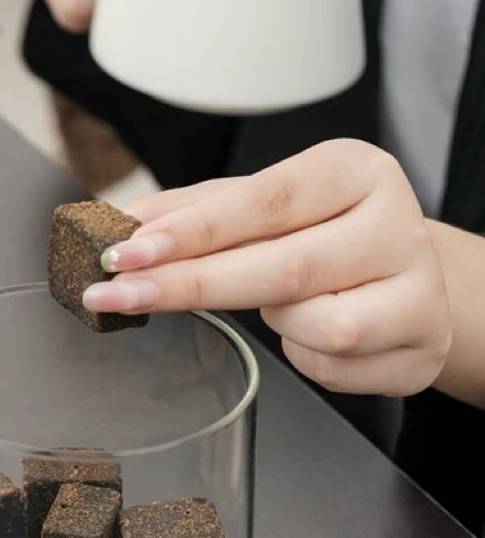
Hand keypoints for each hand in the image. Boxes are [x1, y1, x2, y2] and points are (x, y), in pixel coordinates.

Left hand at [82, 139, 452, 396]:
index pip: (264, 201)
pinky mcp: (421, 347)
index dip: (191, 232)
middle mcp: (395, 223)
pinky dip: (305, 356)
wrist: (408, 281)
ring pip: (319, 324)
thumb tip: (122, 223)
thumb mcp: (262, 209)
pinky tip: (313, 334)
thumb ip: (193, 213)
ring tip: (282, 308)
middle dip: (187, 287)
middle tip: (116, 296)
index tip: (126, 251)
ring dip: (278, 323)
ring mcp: (418, 288)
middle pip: (282, 267)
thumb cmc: (322, 238)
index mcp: (353, 171)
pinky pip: (332, 365)